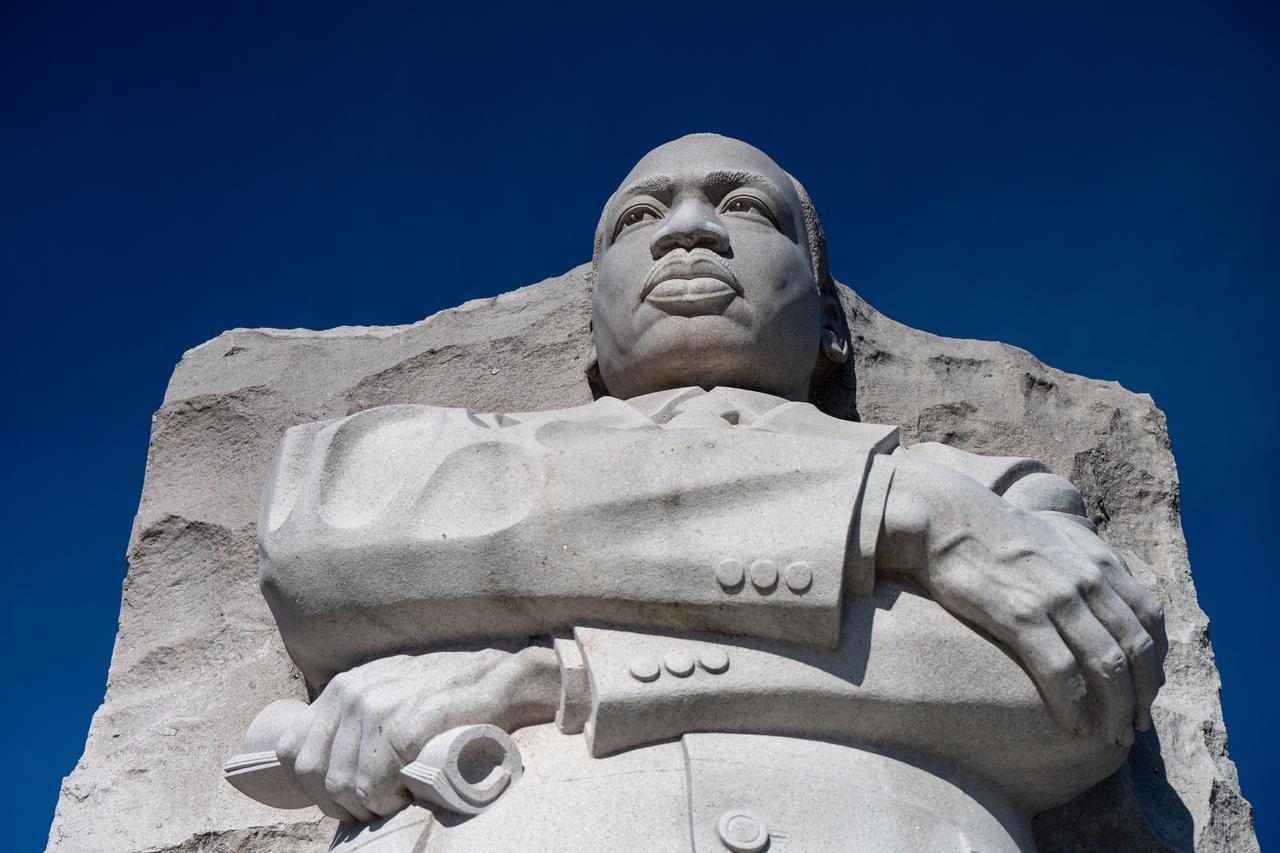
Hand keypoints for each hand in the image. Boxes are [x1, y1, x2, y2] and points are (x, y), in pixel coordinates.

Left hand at [275, 646, 557, 823]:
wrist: (503, 679)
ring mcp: (377, 706)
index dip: (313, 786)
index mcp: (343, 686)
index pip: (295, 749)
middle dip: (340, 802)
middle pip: (315, 773)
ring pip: (344, 784)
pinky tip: (409, 792)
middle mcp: (353, 692)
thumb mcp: (392, 695)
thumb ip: (356, 719)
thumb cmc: (449, 696)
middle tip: (376, 805)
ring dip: (369, 805)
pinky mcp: (405, 724)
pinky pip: (373, 784)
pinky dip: (387, 800)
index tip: (347, 798)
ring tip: (398, 797)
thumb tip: (323, 768)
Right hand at [878, 456, 1166, 745]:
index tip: (1148, 691)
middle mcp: (1086, 579)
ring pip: (1106, 665)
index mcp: (1098, 562)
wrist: (945, 518)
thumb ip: (1084, 564)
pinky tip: (1074, 727)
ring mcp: (1056, 597)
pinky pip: (1061, 671)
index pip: (1150, 619)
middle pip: (1135, 649)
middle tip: (1136, 728)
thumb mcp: (1053, 538)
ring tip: (1111, 737)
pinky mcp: (1020, 615)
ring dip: (1116, 709)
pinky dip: (1074, 705)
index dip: (1156, 661)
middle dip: (1142, 696)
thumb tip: (1102, 592)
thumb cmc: (993, 533)